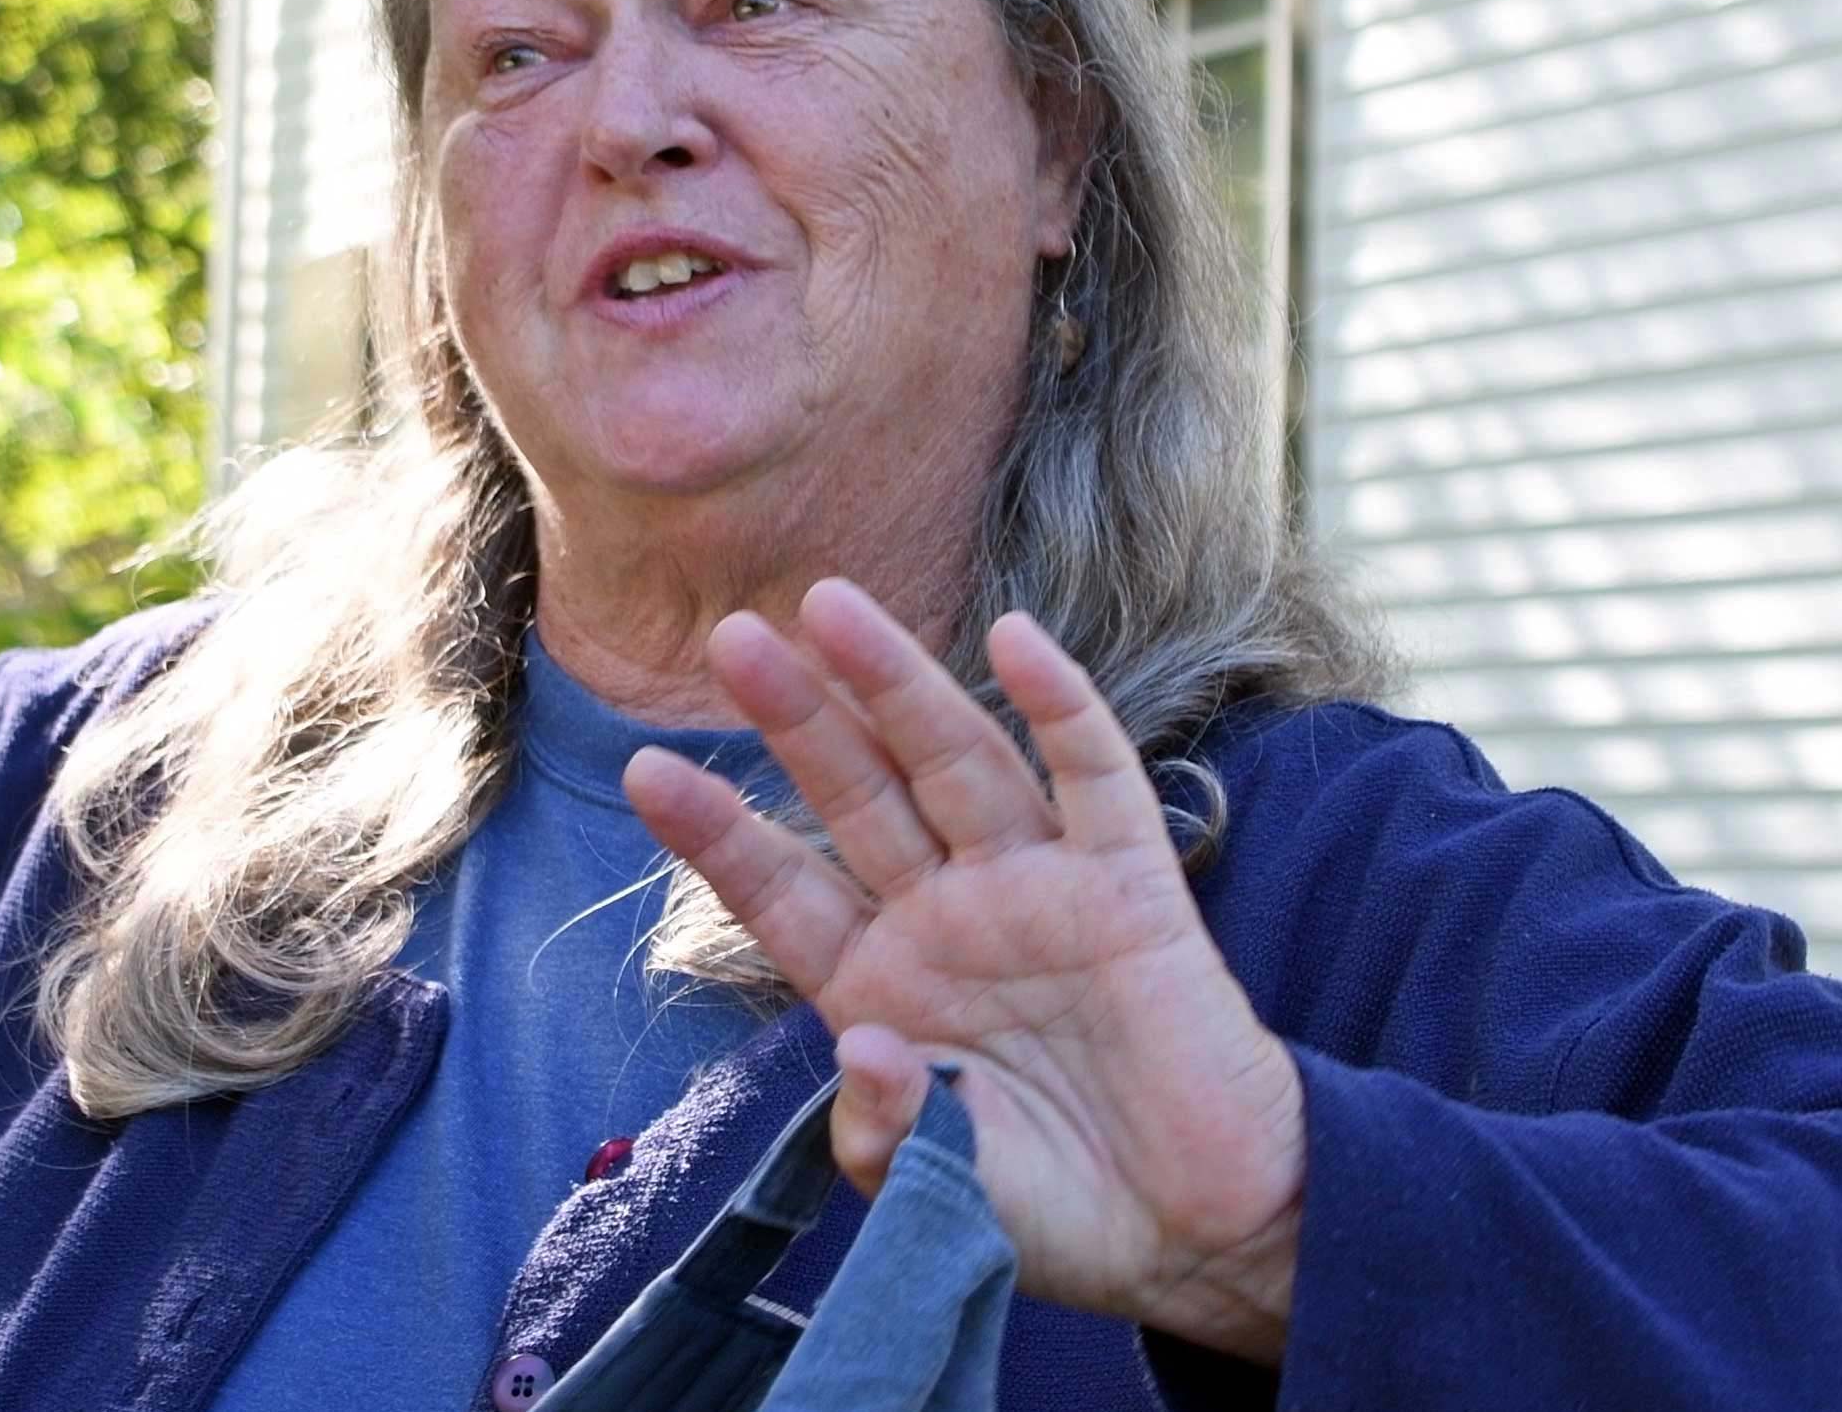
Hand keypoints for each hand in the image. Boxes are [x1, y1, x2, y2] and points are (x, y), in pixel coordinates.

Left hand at [623, 581, 1305, 1363]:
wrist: (1196, 1235)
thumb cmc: (1052, 1214)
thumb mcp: (936, 1195)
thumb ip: (885, 1130)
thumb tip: (868, 1043)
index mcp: (881, 985)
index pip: (784, 891)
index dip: (720, 834)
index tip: (644, 771)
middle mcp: (949, 918)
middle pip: (858, 796)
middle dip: (796, 719)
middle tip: (728, 637)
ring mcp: (1040, 893)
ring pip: (957, 760)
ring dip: (896, 683)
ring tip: (826, 605)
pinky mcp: (1132, 890)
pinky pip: (1094, 778)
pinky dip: (1061, 705)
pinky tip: (1015, 639)